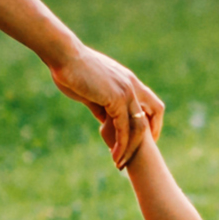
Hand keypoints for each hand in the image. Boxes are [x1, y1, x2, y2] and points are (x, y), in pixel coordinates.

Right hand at [50, 44, 164, 166]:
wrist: (64, 56)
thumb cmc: (72, 70)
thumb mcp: (91, 91)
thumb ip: (101, 106)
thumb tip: (105, 121)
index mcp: (128, 80)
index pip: (151, 103)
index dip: (151, 121)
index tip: (144, 138)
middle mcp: (132, 85)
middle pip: (154, 113)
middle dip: (149, 137)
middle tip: (138, 155)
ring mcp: (126, 91)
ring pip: (139, 126)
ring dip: (131, 147)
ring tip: (120, 163)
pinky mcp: (116, 99)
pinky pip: (124, 128)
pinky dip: (121, 144)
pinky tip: (114, 155)